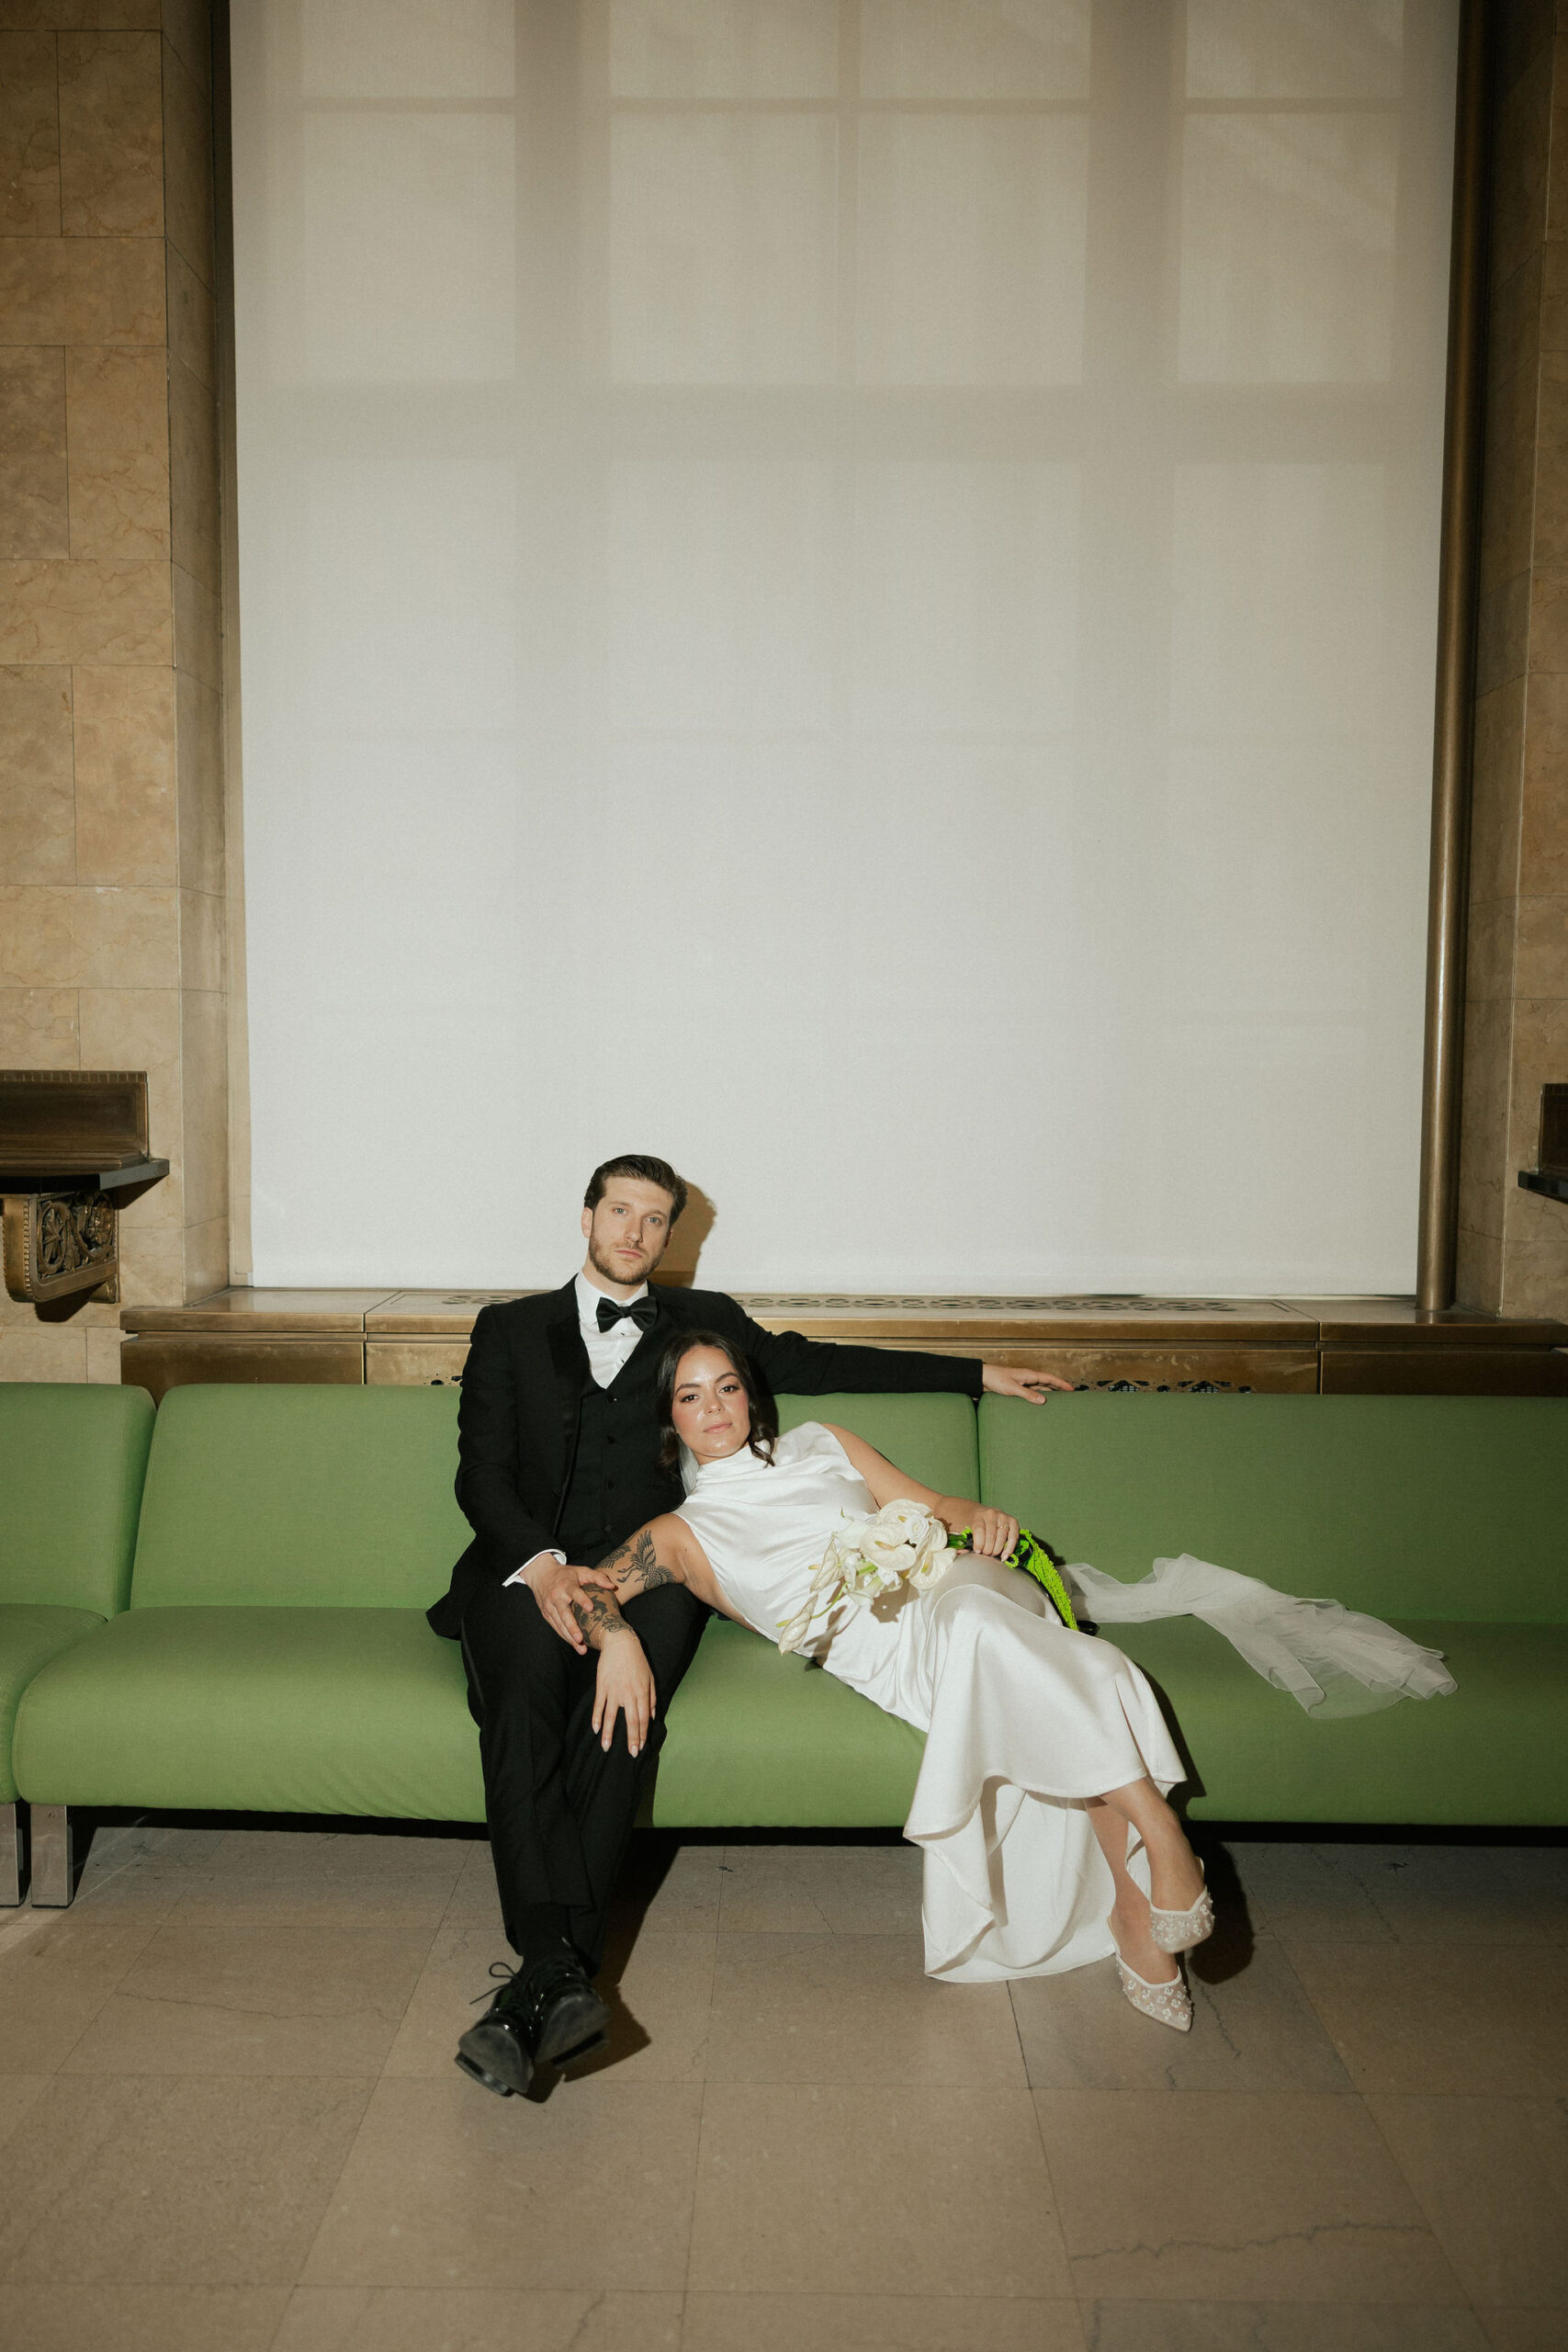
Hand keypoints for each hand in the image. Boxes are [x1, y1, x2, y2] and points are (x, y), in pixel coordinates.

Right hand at [529, 1557, 616, 1652]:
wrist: (541, 1575)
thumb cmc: (566, 1574)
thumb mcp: (581, 1570)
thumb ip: (598, 1577)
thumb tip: (613, 1587)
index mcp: (566, 1585)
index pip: (575, 1593)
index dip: (582, 1600)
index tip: (591, 1608)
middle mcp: (556, 1597)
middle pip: (564, 1614)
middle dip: (572, 1627)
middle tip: (580, 1639)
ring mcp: (549, 1607)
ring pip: (560, 1624)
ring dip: (569, 1637)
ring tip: (581, 1648)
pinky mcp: (546, 1614)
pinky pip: (556, 1627)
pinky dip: (565, 1636)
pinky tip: (574, 1644)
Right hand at [592, 1628, 655, 1756]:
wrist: (621, 1644)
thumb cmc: (638, 1662)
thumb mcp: (650, 1678)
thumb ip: (651, 1699)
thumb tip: (652, 1717)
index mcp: (642, 1693)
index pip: (643, 1718)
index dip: (641, 1734)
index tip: (640, 1747)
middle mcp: (629, 1694)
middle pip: (631, 1720)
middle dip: (631, 1739)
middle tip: (630, 1753)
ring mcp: (614, 1690)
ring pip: (611, 1716)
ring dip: (609, 1734)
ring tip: (606, 1748)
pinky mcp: (602, 1686)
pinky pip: (599, 1705)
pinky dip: (596, 1718)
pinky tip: (596, 1730)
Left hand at [959, 1503, 1018, 1558]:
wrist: (982, 1514)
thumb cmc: (975, 1526)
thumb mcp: (968, 1530)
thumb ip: (965, 1541)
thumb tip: (960, 1552)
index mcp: (979, 1516)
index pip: (979, 1531)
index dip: (979, 1544)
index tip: (978, 1551)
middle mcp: (992, 1514)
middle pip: (991, 1536)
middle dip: (988, 1550)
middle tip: (985, 1554)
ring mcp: (1003, 1517)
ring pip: (1002, 1538)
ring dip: (997, 1550)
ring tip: (992, 1554)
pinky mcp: (1013, 1521)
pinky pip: (1014, 1537)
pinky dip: (1009, 1548)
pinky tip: (1004, 1555)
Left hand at [981, 1362, 1072, 1400]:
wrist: (982, 1378)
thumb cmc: (996, 1379)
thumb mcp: (1013, 1388)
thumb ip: (1028, 1395)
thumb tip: (1043, 1401)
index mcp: (1029, 1375)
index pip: (1049, 1378)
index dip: (1061, 1383)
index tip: (1071, 1389)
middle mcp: (1028, 1378)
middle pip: (1047, 1383)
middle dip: (1058, 1387)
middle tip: (1070, 1395)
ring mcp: (1023, 1383)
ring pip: (1040, 1387)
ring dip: (1049, 1392)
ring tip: (1059, 1399)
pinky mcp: (1017, 1388)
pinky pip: (1032, 1392)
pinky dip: (1038, 1396)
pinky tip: (1041, 1401)